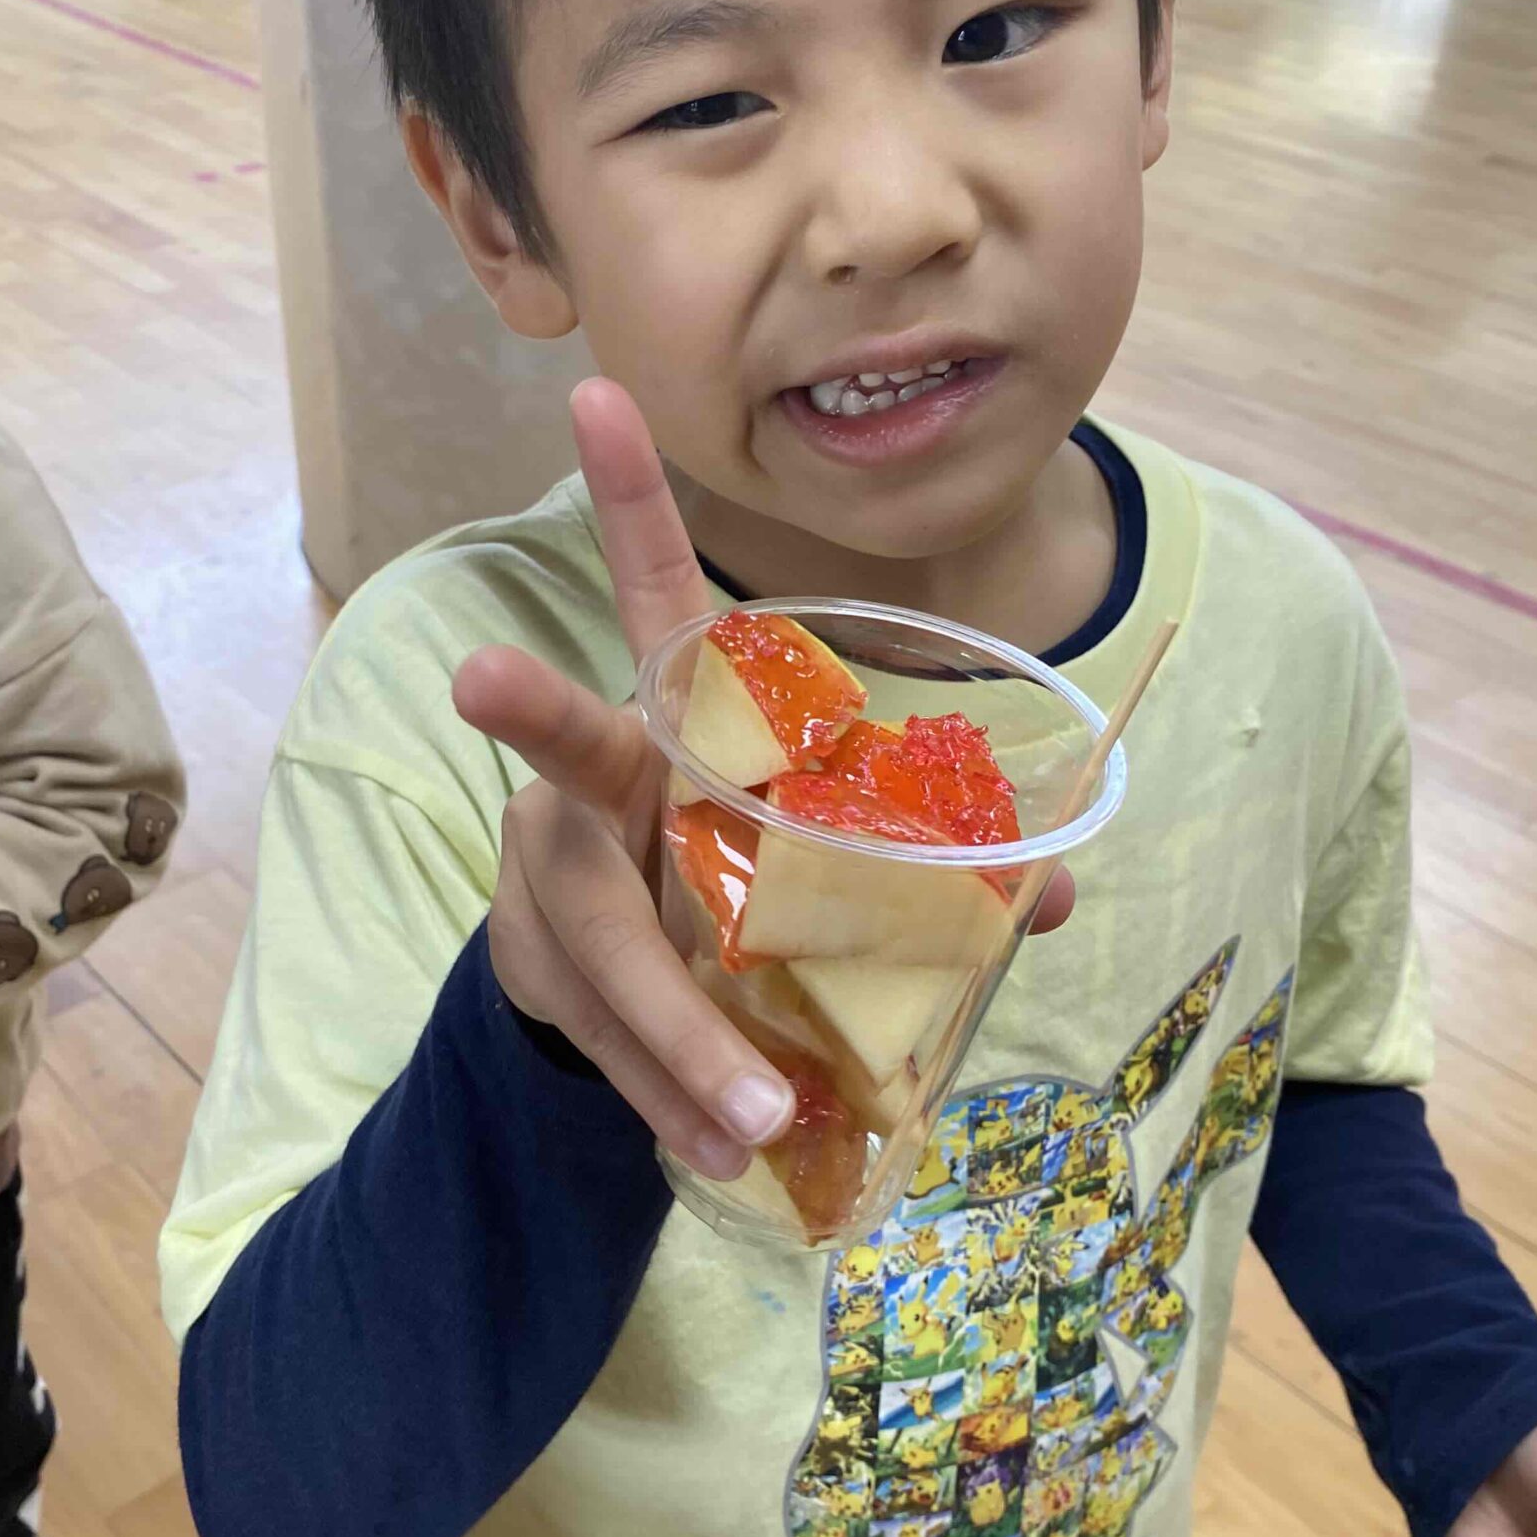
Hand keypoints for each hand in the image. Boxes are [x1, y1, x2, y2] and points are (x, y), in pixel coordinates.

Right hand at [453, 379, 1074, 1179]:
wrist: (616, 991)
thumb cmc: (737, 886)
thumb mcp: (830, 864)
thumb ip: (930, 867)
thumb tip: (1059, 894)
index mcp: (685, 726)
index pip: (657, 595)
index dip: (627, 498)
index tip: (593, 389)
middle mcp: (601, 782)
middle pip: (569, 748)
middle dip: (532, 707)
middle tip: (476, 674)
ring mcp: (554, 873)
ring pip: (598, 938)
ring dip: (673, 1031)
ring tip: (754, 1119)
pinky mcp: (536, 965)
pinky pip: (600, 1031)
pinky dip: (667, 1090)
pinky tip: (720, 1148)